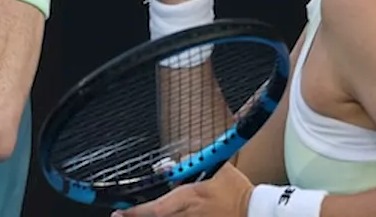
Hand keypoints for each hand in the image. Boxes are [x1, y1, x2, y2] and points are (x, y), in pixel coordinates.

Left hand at [112, 163, 252, 216]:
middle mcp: (188, 216)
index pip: (155, 208)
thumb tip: (174, 163)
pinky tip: (165, 214)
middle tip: (120, 215)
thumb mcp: (218, 168)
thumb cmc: (237, 191)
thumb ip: (194, 163)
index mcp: (189, 199)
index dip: (135, 211)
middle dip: (137, 216)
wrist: (256, 211)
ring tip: (132, 214)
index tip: (119, 211)